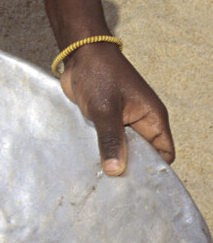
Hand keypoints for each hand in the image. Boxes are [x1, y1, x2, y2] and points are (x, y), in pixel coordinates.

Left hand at [59, 43, 173, 175]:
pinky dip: (101, 150)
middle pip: (142, 155)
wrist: (79, 54)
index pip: (163, 154)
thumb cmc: (99, 73)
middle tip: (113, 188)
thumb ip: (111, 139)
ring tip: (99, 179)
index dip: (153, 170)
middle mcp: (141, 122)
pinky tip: (90, 163)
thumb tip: (116, 170)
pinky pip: (108, 141)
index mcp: (152, 118)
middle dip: (129, 169)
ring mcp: (123, 121)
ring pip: (122, 149)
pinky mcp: (107, 120)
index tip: (136, 187)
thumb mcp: (105, 109)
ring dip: (112, 159)